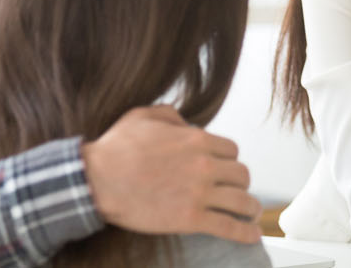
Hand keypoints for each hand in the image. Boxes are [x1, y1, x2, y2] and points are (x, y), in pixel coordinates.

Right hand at [80, 105, 262, 243]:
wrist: (98, 180)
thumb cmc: (115, 149)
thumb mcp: (142, 116)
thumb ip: (169, 115)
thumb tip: (184, 122)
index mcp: (196, 140)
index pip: (231, 151)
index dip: (228, 160)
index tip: (224, 168)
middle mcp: (204, 165)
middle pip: (241, 175)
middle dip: (240, 183)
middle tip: (236, 190)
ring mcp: (200, 193)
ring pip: (242, 201)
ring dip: (250, 207)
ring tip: (251, 212)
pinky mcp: (191, 219)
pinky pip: (229, 226)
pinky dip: (245, 232)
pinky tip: (252, 235)